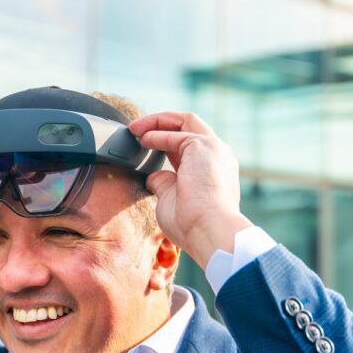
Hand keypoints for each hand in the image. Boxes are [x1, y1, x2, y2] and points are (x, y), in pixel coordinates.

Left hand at [129, 112, 252, 269]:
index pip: (189, 147)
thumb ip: (164, 184)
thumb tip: (153, 176)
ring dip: (158, 121)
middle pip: (190, 127)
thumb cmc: (192, 224)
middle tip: (137, 130)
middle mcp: (217, 156)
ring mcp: (213, 149)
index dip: (165, 143)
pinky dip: (157, 134)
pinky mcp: (203, 146)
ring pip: (186, 121)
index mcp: (213, 170)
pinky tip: (142, 139)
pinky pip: (176, 134)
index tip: (144, 145)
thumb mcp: (172, 199)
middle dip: (162, 124)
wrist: (208, 230)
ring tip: (135, 128)